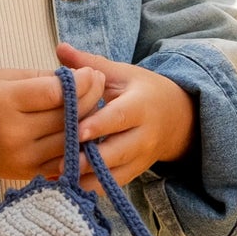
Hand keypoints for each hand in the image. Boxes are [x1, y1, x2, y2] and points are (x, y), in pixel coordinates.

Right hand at [0, 65, 105, 188]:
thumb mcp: (1, 78)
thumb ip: (40, 78)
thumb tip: (79, 79)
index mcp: (6, 102)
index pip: (55, 93)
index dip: (80, 82)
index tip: (91, 73)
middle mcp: (15, 133)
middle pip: (68, 116)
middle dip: (90, 97)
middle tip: (98, 84)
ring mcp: (22, 157)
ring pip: (71, 139)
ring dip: (89, 122)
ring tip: (93, 104)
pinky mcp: (28, 172)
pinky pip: (64, 159)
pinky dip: (78, 144)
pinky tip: (82, 129)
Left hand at [56, 41, 195, 188]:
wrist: (176, 118)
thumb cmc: (140, 91)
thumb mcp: (121, 74)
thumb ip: (89, 64)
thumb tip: (60, 48)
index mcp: (140, 105)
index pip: (120, 117)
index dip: (99, 125)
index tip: (77, 132)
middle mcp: (144, 135)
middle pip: (117, 151)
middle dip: (90, 159)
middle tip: (61, 162)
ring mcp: (141, 158)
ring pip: (115, 174)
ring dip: (88, 177)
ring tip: (60, 176)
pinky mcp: (135, 173)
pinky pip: (113, 185)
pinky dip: (92, 187)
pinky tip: (67, 185)